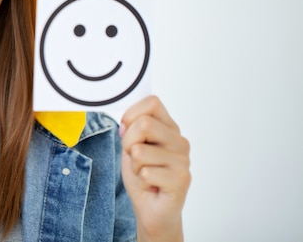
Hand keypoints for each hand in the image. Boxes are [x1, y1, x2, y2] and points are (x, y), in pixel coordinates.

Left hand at [120, 96, 190, 241]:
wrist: (151, 208)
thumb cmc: (143, 175)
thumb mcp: (131, 146)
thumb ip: (131, 129)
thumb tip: (127, 122)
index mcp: (169, 128)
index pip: (152, 102)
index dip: (132, 114)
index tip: (127, 130)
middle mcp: (179, 141)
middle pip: (144, 123)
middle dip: (128, 142)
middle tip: (135, 158)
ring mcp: (183, 160)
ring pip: (141, 150)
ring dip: (135, 165)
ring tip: (145, 173)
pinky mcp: (181, 179)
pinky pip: (146, 172)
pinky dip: (141, 180)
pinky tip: (151, 185)